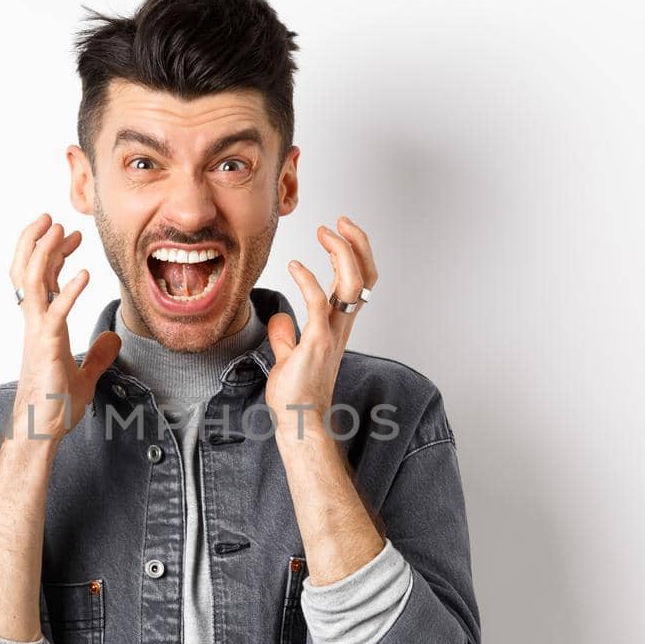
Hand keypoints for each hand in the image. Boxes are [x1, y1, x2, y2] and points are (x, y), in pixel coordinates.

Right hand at [5, 213, 120, 442]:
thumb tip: (113, 340)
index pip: (43, 280)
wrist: (42, 429)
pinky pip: (55, 312)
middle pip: (26, 271)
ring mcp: (37, 333)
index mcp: (41, 326)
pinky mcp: (46, 346)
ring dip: (45, 253)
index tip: (70, 236)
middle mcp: (34, 323)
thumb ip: (98, 355)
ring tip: (59, 229)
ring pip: (31, 282)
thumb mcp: (85, 375)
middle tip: (53, 217)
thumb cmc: (55, 405)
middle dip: (36, 241)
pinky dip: (69, 290)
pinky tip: (84, 274)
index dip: (54, 254)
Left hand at [264, 215, 379, 444]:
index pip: (358, 282)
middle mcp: (341, 327)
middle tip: (339, 221)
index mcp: (337, 326)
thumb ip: (286, 336)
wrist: (298, 422)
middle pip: (365, 277)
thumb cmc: (295, 395)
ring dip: (342, 253)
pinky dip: (309, 280)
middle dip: (357, 243)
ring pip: (352, 285)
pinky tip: (294, 265)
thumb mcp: (288, 357)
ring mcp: (331, 335)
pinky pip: (318, 305)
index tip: (338, 231)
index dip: (354, 252)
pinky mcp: (316, 344)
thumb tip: (280, 318)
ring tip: (325, 231)